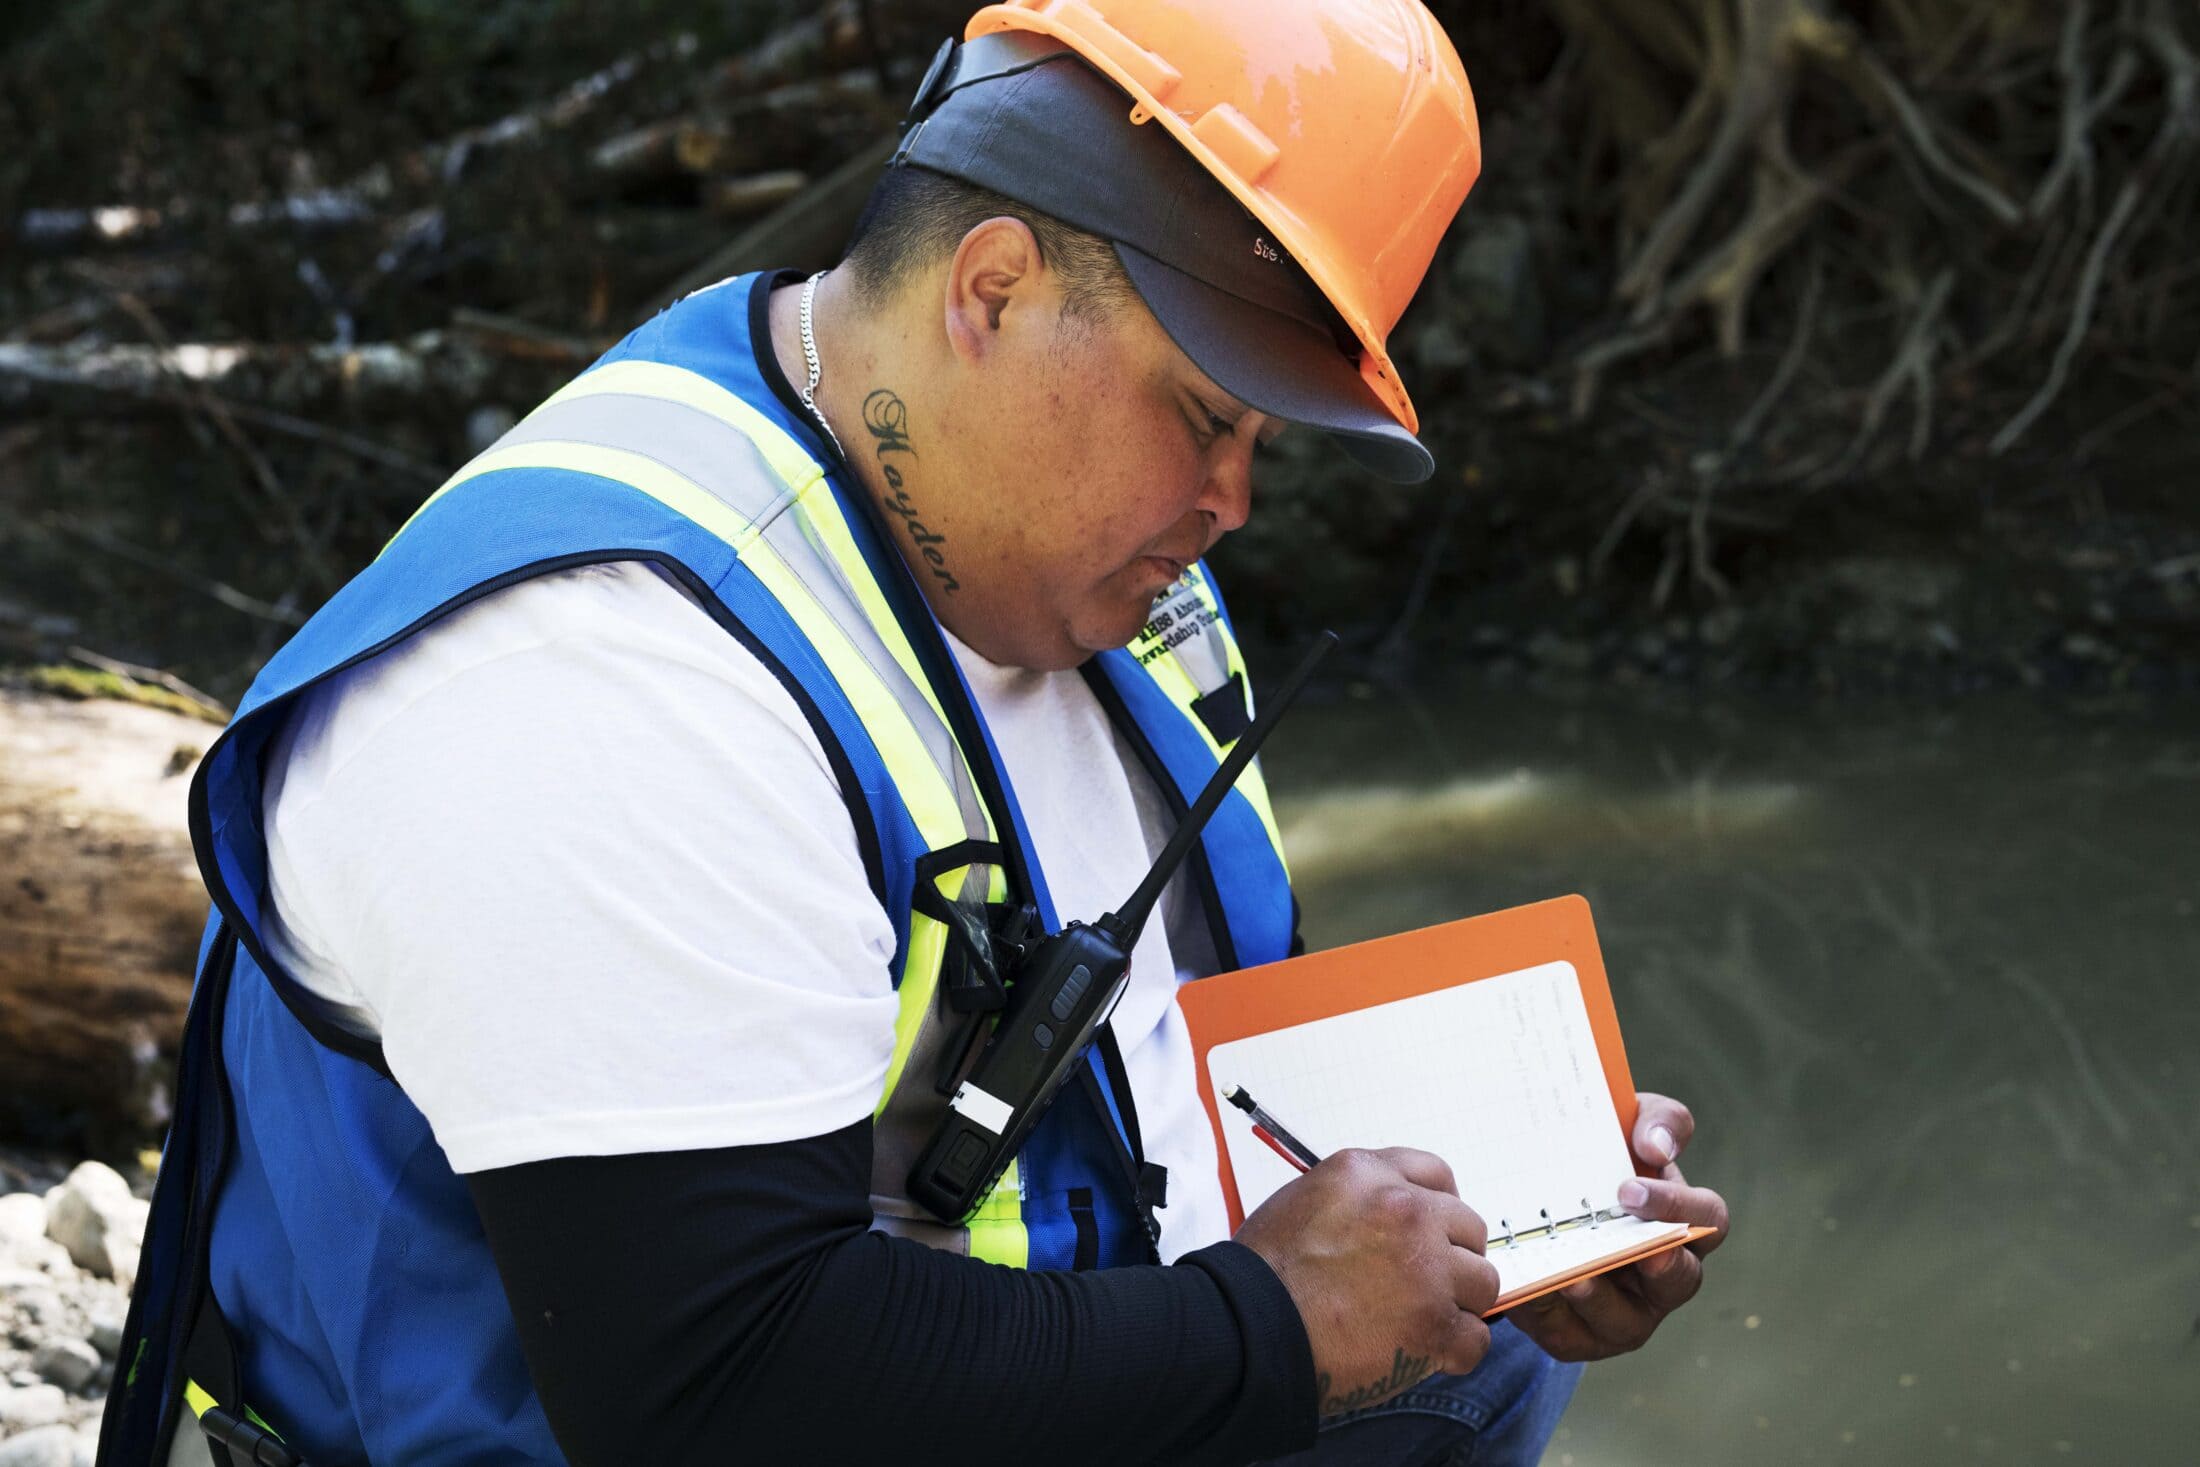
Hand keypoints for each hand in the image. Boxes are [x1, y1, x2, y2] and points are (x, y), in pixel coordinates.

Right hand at [1235, 1147, 1497, 1415]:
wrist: (1247, 1330)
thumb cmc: (1262, 1274)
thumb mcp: (1302, 1199)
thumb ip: (1356, 1199)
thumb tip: (1390, 1216)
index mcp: (1368, 1174)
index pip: (1435, 1174)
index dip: (1438, 1206)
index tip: (1433, 1230)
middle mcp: (1405, 1211)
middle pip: (1468, 1228)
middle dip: (1452, 1256)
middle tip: (1423, 1284)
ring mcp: (1425, 1268)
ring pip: (1482, 1282)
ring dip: (1458, 1304)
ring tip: (1420, 1321)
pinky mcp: (1433, 1325)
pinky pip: (1475, 1339)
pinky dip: (1454, 1352)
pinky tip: (1425, 1354)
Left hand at [1507, 1092, 1729, 1362]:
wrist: (1535, 1202)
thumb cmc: (1598, 1162)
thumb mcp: (1626, 1125)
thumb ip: (1656, 1121)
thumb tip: (1656, 1146)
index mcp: (1684, 1224)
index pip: (1709, 1218)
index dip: (1677, 1206)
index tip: (1629, 1188)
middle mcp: (1665, 1278)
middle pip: (1679, 1281)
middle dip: (1653, 1266)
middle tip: (1615, 1245)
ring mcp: (1626, 1314)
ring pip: (1623, 1321)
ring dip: (1597, 1298)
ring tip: (1568, 1276)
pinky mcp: (1580, 1337)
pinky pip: (1568, 1334)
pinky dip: (1546, 1312)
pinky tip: (1528, 1287)